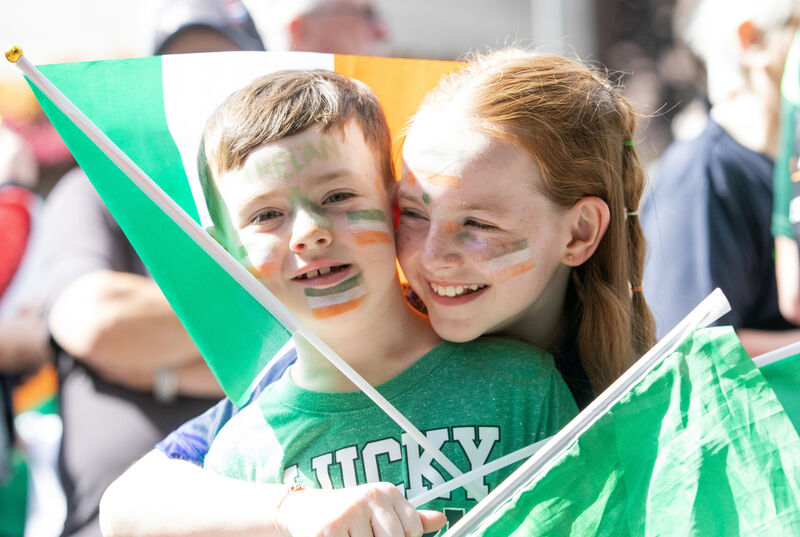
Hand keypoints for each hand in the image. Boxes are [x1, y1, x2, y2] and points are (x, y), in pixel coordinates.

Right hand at [277, 483, 445, 536]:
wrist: (305, 510)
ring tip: (350, 534)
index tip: (382, 533)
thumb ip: (411, 518)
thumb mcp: (381, 510)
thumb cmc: (349, 513)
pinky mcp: (328, 530)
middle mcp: (369, 497)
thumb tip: (441, 519)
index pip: (413, 530)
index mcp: (386, 492)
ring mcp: (348, 512)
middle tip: (365, 534)